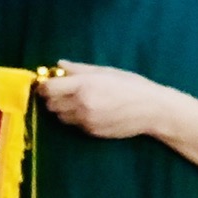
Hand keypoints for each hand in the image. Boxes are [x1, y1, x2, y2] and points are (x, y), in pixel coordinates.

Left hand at [36, 60, 176, 141]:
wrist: (152, 110)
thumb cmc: (131, 86)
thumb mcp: (105, 71)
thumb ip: (79, 69)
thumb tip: (59, 64)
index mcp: (83, 86)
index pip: (48, 89)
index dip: (45, 86)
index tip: (49, 82)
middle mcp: (81, 105)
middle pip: (50, 105)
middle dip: (53, 97)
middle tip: (63, 91)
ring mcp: (85, 121)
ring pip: (60, 117)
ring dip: (63, 109)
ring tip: (78, 101)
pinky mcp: (90, 132)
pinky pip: (73, 125)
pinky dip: (75, 118)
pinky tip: (91, 110)